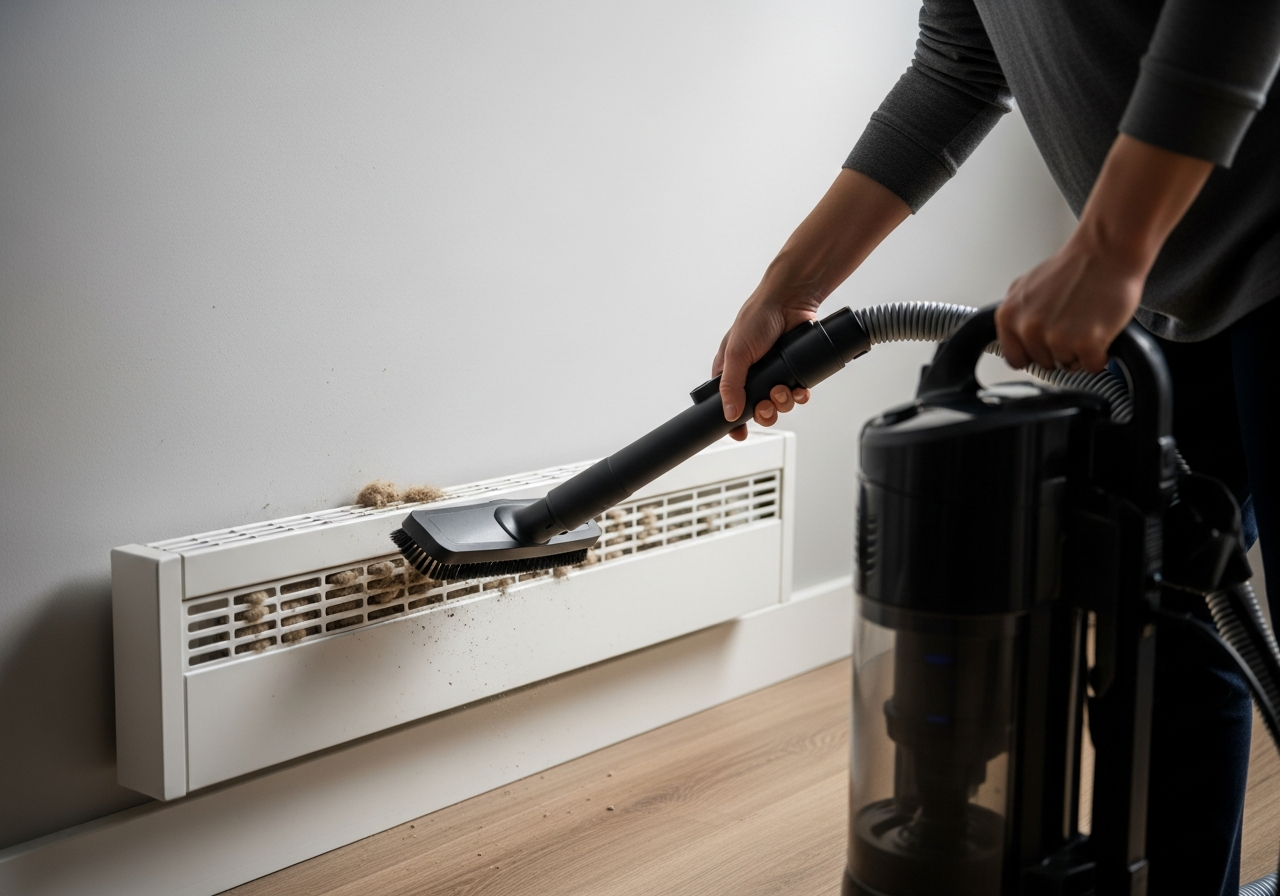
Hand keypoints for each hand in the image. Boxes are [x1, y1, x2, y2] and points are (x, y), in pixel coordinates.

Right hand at [712, 298, 812, 440]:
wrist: (790, 301)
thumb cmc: (756, 318)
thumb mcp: (736, 353)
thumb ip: (731, 385)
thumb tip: (729, 414)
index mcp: (731, 371)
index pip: (727, 404)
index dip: (733, 422)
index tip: (739, 434)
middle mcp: (752, 375)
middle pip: (756, 409)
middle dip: (764, 413)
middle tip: (766, 406)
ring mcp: (774, 374)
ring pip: (778, 404)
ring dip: (782, 403)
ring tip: (783, 390)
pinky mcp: (794, 371)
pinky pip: (797, 394)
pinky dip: (799, 396)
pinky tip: (799, 389)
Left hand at [995, 236, 1144, 372]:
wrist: (1106, 252)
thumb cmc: (1072, 268)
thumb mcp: (1025, 288)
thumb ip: (1016, 315)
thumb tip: (1014, 339)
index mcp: (1009, 316)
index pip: (1015, 358)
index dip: (1034, 354)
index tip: (1046, 347)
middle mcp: (1029, 328)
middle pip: (1044, 363)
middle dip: (1059, 350)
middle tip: (1073, 325)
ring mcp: (1057, 337)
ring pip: (1068, 365)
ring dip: (1080, 352)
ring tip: (1086, 323)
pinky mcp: (1086, 342)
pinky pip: (1092, 367)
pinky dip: (1100, 355)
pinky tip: (1100, 333)